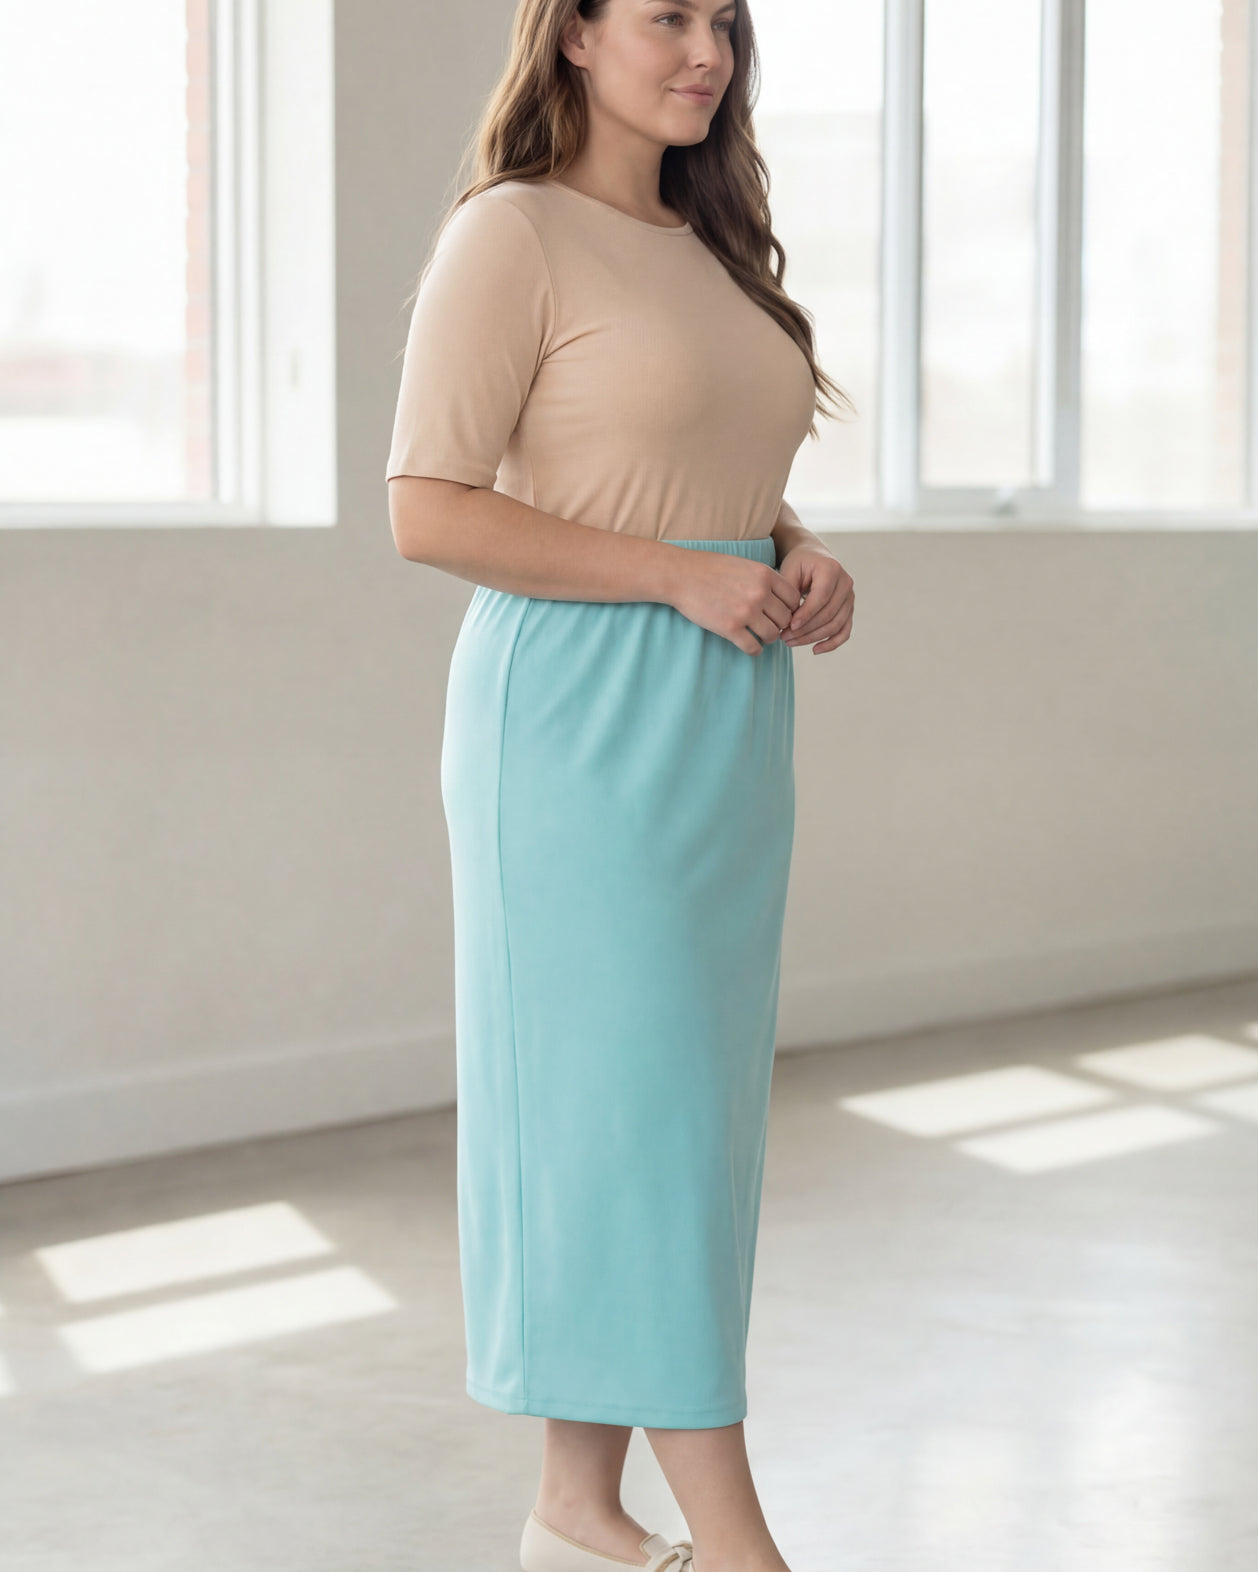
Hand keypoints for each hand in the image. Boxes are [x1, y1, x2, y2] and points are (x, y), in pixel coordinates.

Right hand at [667, 551, 798, 655]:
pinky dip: (754, 650)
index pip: (793, 598)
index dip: (789, 608)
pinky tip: (749, 646)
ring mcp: (745, 612)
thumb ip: (763, 579)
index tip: (779, 613)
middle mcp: (759, 593)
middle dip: (778, 624)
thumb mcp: (743, 564)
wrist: (681, 574)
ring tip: (758, 636)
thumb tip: (780, 597)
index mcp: (765, 575)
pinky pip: (753, 647)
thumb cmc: (710, 568)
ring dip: (767, 638)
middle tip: (768, 626)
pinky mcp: (730, 628)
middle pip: (785, 618)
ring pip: (772, 635)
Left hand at [776, 545, 853, 653]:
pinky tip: (815, 650)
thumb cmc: (798, 564)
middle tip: (783, 637)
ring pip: (835, 625)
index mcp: (831, 569)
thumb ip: (789, 593)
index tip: (788, 627)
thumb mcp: (790, 571)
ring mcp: (850, 597)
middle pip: (828, 614)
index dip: (805, 615)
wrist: (813, 557)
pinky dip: (831, 643)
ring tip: (790, 642)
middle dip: (805, 630)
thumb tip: (789, 622)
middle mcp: (845, 583)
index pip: (820, 598)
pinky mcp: (849, 609)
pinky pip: (844, 631)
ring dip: (813, 638)